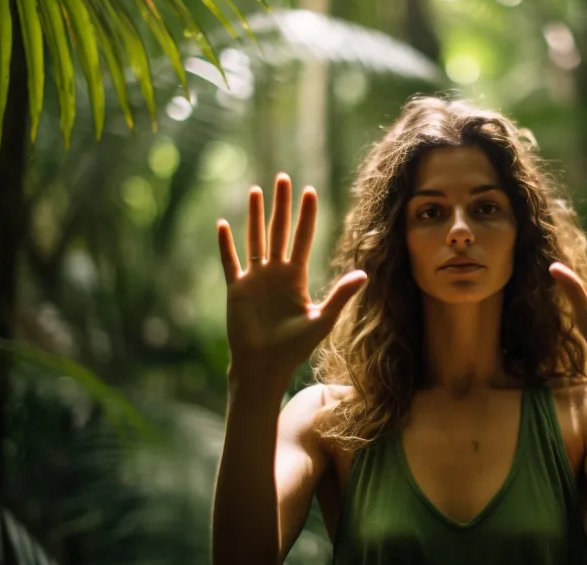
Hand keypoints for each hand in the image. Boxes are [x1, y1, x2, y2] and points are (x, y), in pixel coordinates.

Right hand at [217, 173, 367, 398]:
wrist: (265, 366)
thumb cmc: (294, 347)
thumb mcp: (322, 319)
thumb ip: (340, 295)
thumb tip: (363, 274)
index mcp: (296, 277)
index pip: (302, 238)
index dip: (306, 215)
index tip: (310, 191)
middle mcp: (275, 273)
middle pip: (279, 231)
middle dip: (281, 205)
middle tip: (282, 177)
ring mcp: (255, 279)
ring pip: (255, 239)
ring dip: (254, 216)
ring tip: (255, 190)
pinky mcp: (237, 290)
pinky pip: (230, 262)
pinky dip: (226, 244)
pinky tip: (223, 224)